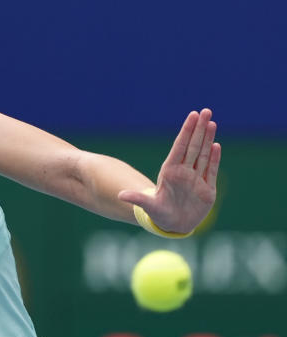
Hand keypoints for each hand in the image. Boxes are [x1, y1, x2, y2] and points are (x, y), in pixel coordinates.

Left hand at [118, 109, 220, 233]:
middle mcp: (184, 171)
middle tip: (206, 111)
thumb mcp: (148, 207)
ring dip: (208, 138)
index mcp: (170, 171)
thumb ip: (137, 200)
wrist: (173, 225)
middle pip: (193, 146)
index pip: (180, 147)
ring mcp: (196, 178)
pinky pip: (212, 170)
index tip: (193, 115)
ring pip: (204, 154)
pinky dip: (215, 158)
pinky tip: (217, 144)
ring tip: (212, 122)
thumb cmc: (159, 214)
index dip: (186, 131)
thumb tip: (120, 196)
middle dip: (199, 129)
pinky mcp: (207, 188)